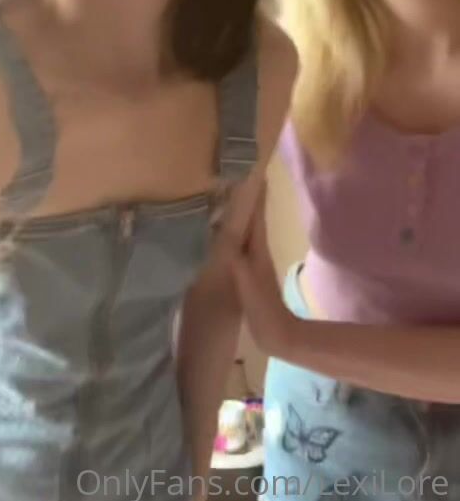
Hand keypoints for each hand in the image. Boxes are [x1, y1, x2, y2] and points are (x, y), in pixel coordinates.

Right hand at [231, 189, 298, 358]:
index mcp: (256, 248)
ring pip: (244, 227)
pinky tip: (221, 232)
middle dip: (244, 195)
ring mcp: (252, 260)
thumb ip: (237, 262)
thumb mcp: (247, 284)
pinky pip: (237, 243)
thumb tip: (222, 234)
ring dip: (238, 211)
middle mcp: (255, 249)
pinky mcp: (247, 271)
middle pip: (250, 215)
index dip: (253, 191)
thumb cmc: (263, 309)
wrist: (278, 334)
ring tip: (224, 194)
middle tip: (234, 172)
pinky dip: (232, 231)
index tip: (250, 166)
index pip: (255, 212)